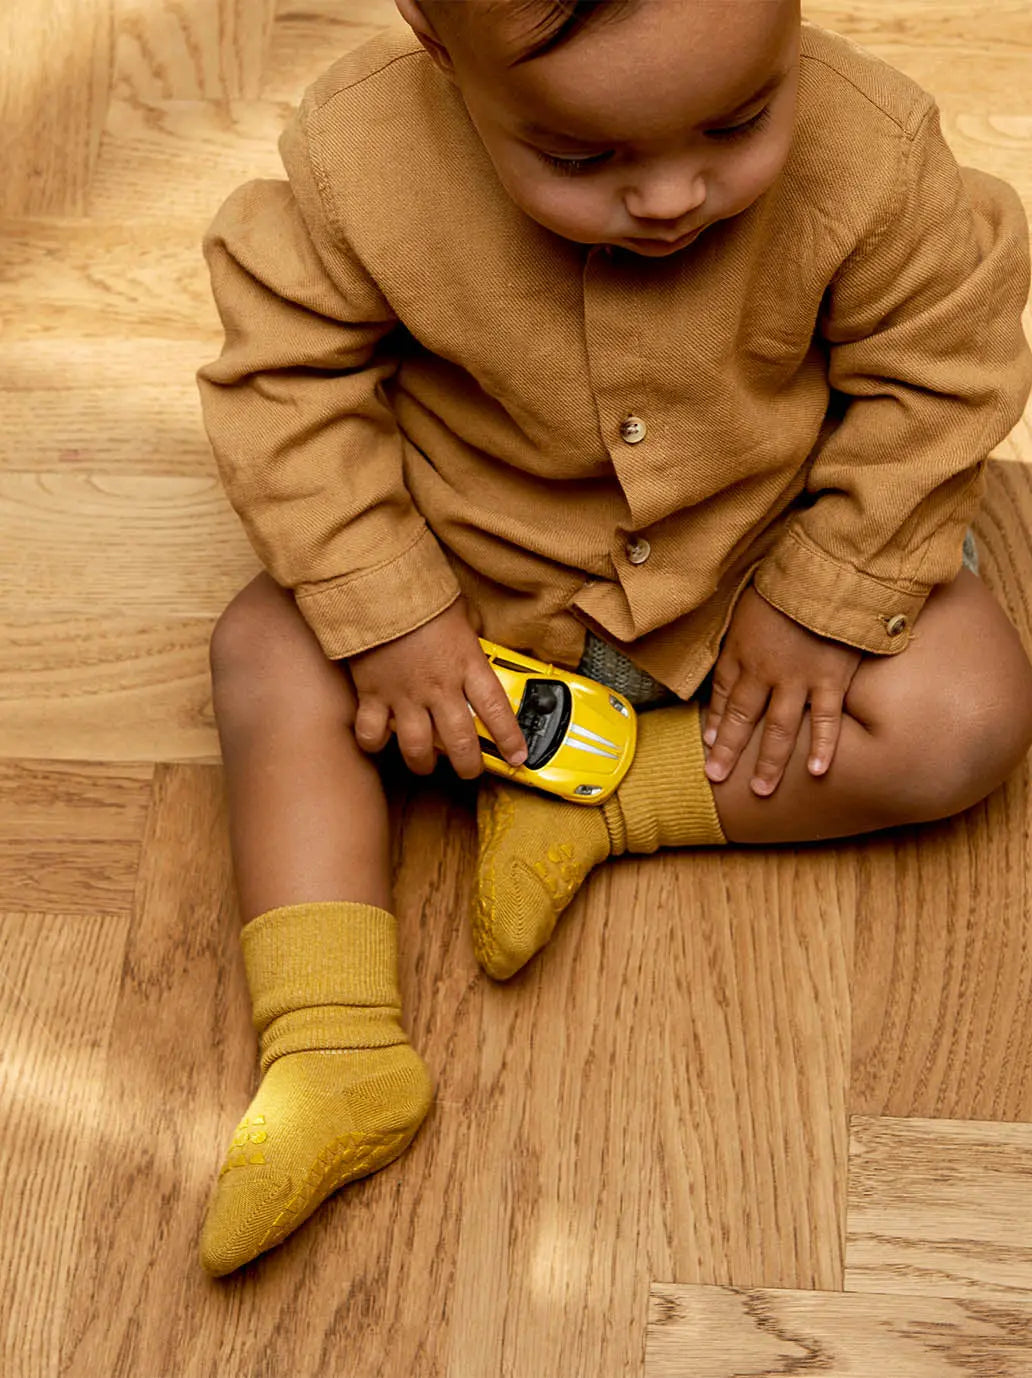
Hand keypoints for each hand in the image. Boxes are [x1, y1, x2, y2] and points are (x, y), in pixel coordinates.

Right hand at [349, 598, 526, 778]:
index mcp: (466, 664)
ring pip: (418, 748)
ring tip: (427, 765)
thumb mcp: (459, 615)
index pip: (496, 710)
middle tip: (469, 771)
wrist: (377, 584)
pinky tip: (380, 742)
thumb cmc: (419, 594)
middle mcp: (438, 686)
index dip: (510, 739)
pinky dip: (374, 743)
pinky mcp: (372, 694)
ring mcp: (404, 694)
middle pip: (460, 741)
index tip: (517, 757)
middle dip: (468, 765)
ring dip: (424, 764)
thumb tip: (477, 643)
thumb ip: (469, 639)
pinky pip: (372, 733)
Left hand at [703, 586, 861, 795]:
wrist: (823, 570)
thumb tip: (737, 642)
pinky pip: (825, 721)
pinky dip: (823, 747)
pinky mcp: (831, 679)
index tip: (708, 742)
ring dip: (769, 762)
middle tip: (717, 778)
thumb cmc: (786, 578)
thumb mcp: (749, 601)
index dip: (715, 719)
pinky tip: (817, 771)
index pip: (722, 693)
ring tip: (761, 789)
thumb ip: (742, 628)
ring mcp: (797, 679)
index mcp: (741, 650)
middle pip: (741, 718)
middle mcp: (763, 672)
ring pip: (779, 729)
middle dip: (728, 750)